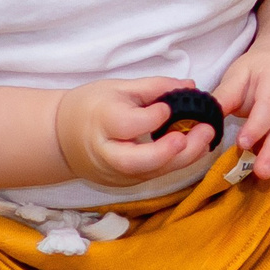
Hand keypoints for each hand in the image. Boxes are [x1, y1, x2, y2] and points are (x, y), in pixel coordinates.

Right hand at [55, 76, 218, 189]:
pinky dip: (177, 162)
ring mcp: (116, 173)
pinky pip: (155, 175)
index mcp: (100, 123)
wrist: (62, 137)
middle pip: (138, 161)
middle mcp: (106, 153)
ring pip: (152, 173)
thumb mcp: (118, 88)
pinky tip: (195, 146)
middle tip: (204, 130)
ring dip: (184, 158)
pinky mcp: (126, 182)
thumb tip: (191, 86)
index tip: (169, 105)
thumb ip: (155, 87)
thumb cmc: (92, 106)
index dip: (153, 117)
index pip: (127, 124)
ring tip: (207, 136)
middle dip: (172, 150)